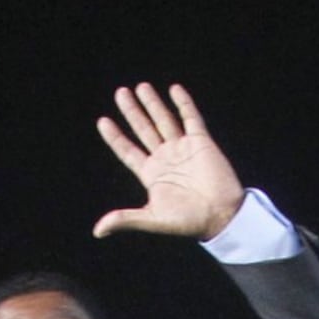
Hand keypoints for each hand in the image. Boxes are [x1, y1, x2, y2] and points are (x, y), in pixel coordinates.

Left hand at [94, 82, 245, 241]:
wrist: (220, 215)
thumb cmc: (187, 221)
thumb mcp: (152, 219)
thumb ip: (125, 219)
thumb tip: (97, 231)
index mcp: (152, 175)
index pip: (129, 152)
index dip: (116, 138)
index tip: (103, 121)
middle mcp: (165, 159)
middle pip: (144, 130)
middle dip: (132, 111)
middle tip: (121, 93)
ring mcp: (182, 149)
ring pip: (164, 120)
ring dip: (153, 103)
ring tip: (141, 87)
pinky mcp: (201, 142)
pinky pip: (190, 118)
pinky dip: (183, 103)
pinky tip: (174, 89)